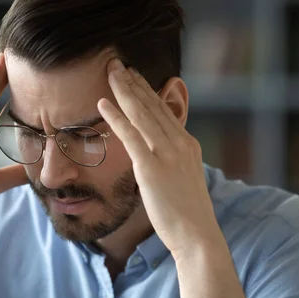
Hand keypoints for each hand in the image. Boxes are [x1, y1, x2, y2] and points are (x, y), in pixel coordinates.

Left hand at [97, 59, 223, 260]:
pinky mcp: (152, 167)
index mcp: (187, 144)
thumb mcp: (183, 179)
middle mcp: (179, 143)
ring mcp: (167, 153)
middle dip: (133, 82)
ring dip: (123, 90)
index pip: (163, 110)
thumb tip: (156, 156)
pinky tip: (102, 103)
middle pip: (152, 105)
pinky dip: (115, 116)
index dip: (146, 90)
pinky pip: (130, 135)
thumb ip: (171, 161)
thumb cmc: (187, 213)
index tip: (133, 75)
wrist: (197, 235)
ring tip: (109, 72)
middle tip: (117, 63)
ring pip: (142, 114)